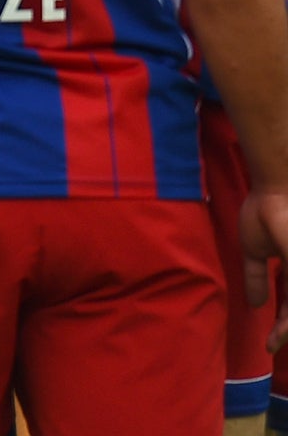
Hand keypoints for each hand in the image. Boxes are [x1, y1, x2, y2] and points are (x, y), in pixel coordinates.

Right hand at [242, 185, 287, 350]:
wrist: (275, 193)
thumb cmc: (264, 213)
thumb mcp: (254, 250)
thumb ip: (256, 277)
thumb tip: (253, 304)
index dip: (282, 324)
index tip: (268, 342)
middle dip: (287, 330)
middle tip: (272, 344)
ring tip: (276, 340)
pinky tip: (282, 330)